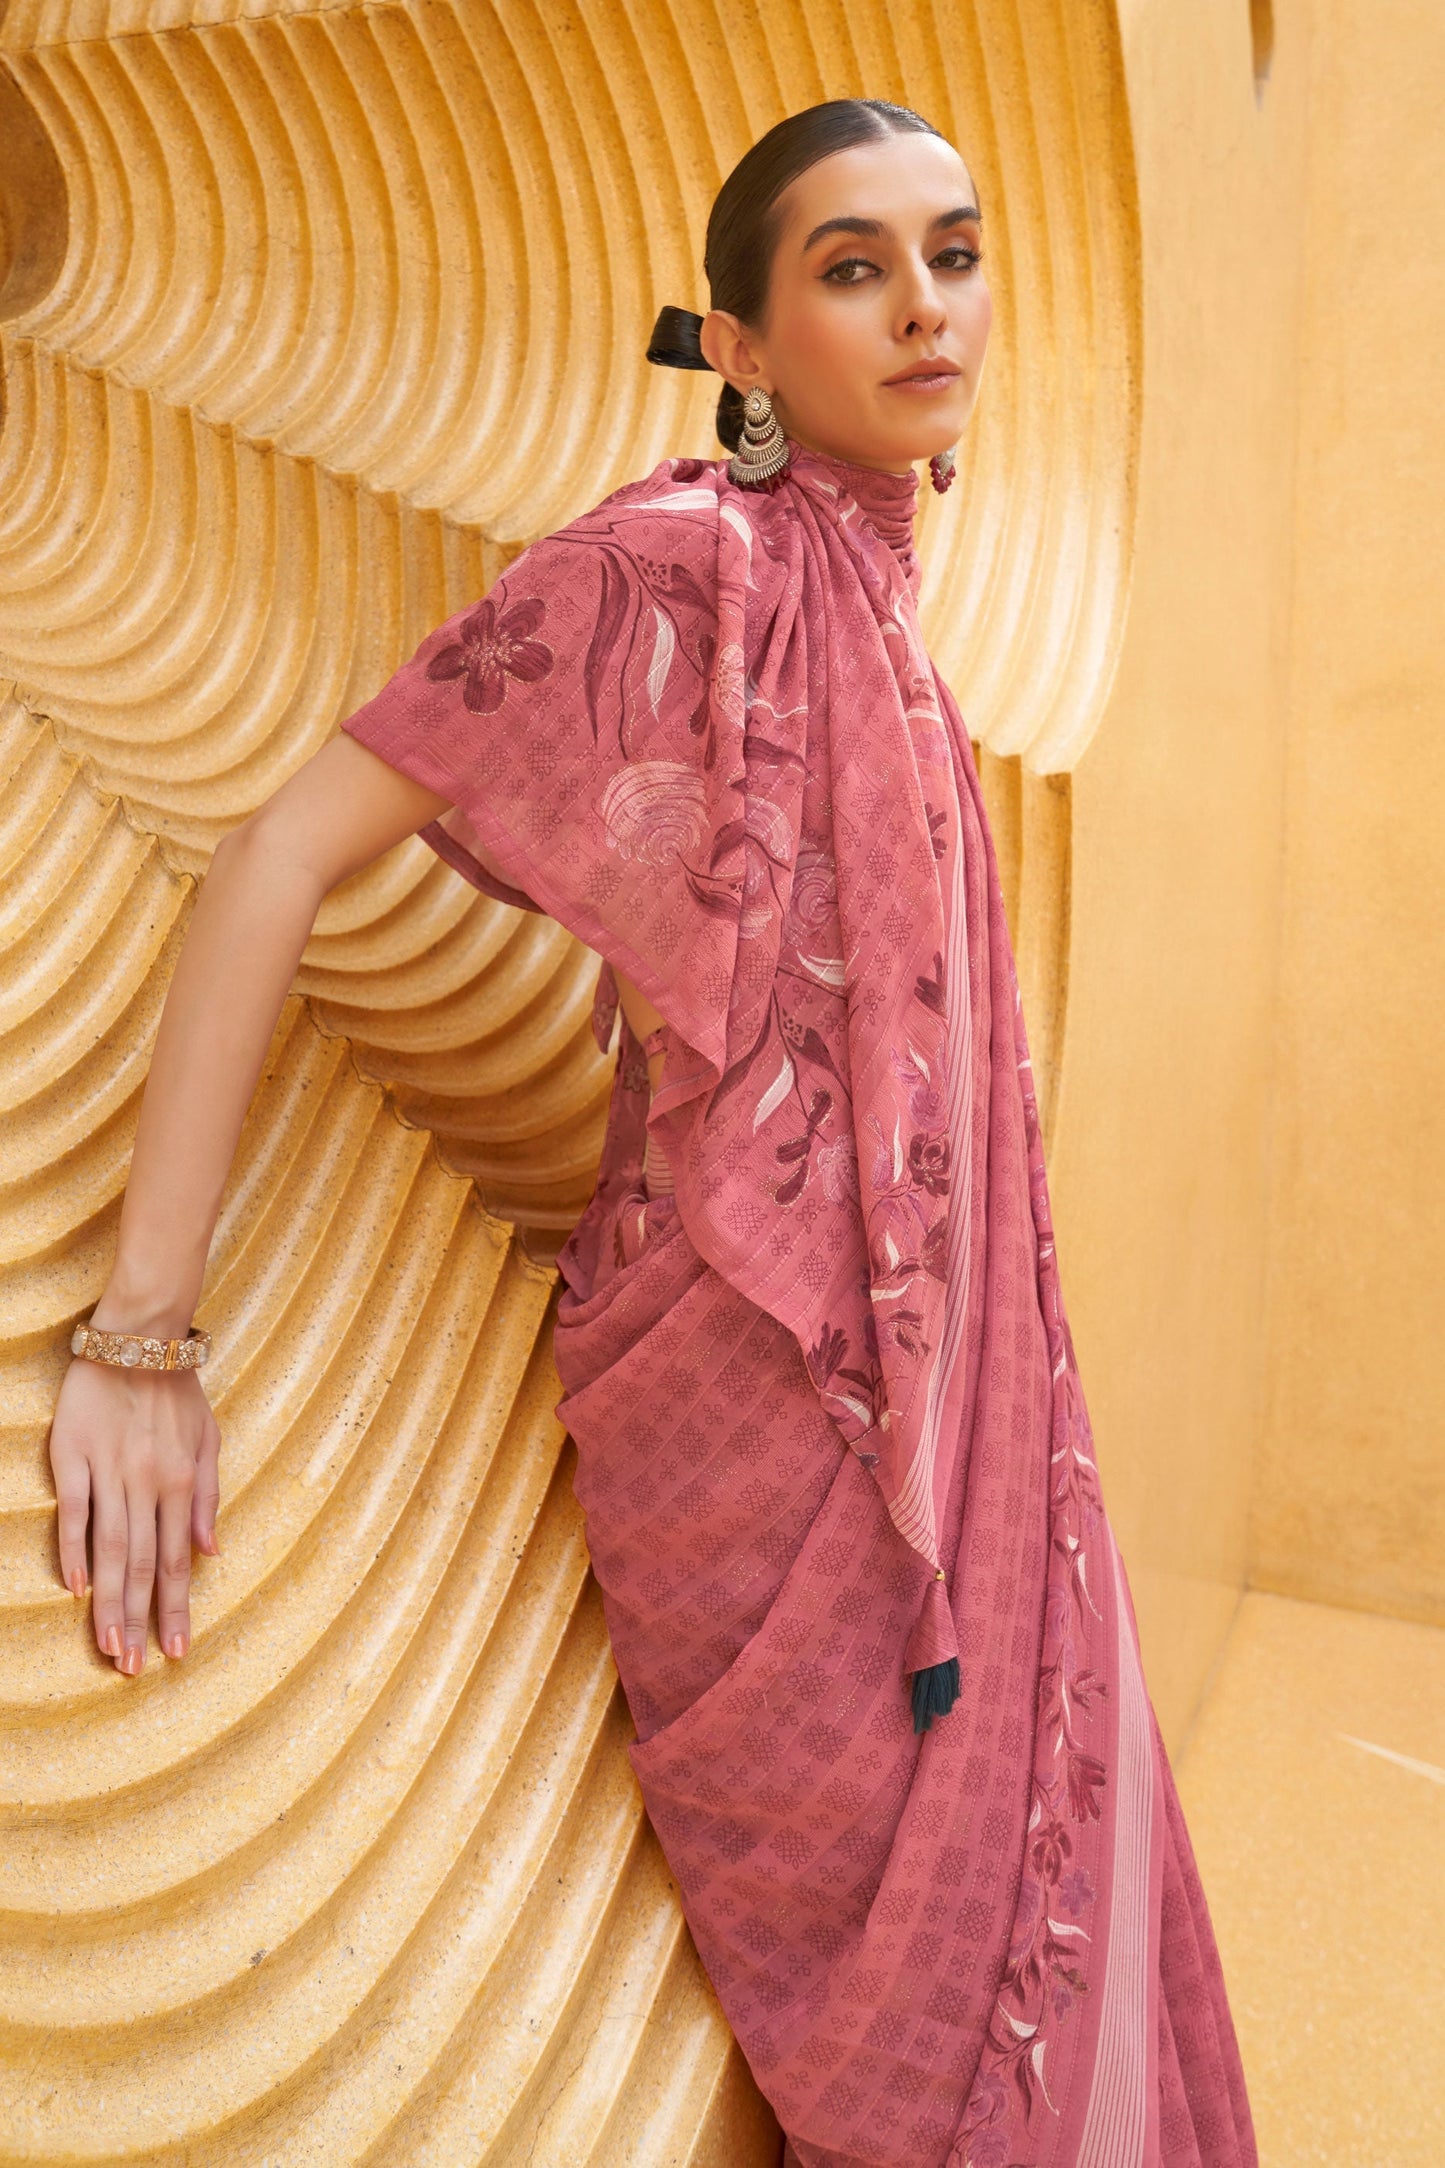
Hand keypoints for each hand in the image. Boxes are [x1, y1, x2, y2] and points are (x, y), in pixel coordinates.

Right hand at [49, 1354, 220, 1674]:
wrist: (139, 1339)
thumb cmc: (178, 1393)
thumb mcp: (209, 1441)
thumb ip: (210, 1498)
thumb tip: (211, 1552)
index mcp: (184, 1483)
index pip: (178, 1561)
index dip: (176, 1609)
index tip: (176, 1652)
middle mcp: (149, 1484)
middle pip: (143, 1566)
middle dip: (140, 1621)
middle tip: (132, 1669)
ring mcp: (110, 1471)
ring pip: (110, 1549)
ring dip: (109, 1602)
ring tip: (108, 1645)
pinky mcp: (74, 1456)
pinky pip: (74, 1510)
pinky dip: (72, 1550)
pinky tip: (74, 1588)